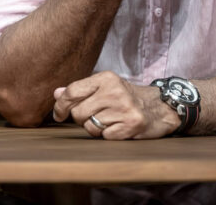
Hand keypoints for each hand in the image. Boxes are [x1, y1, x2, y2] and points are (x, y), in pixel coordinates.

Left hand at [52, 71, 178, 139]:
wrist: (159, 107)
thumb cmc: (126, 97)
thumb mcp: (104, 87)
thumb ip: (80, 90)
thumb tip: (56, 94)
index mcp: (105, 78)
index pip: (72, 91)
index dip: (61, 105)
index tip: (59, 115)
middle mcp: (114, 91)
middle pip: (78, 113)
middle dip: (82, 118)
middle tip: (95, 115)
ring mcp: (124, 108)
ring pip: (90, 127)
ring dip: (95, 128)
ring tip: (109, 120)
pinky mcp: (131, 125)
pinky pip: (104, 136)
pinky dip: (108, 135)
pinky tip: (118, 127)